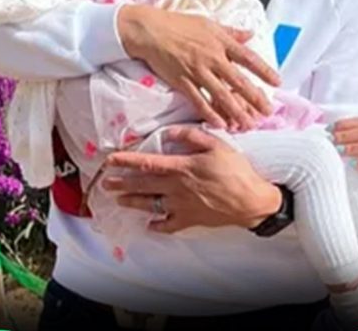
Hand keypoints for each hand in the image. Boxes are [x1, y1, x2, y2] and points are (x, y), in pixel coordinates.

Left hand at [102, 126, 281, 232]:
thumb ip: (191, 136)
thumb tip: (169, 131)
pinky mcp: (190, 220)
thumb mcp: (217, 145)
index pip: (147, 163)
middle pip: (142, 186)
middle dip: (122, 183)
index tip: (110, 160)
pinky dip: (157, 225)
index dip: (126, 161)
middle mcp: (176, 188)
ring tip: (119, 199)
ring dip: (132, 202)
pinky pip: (168, 225)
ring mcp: (181, 206)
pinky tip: (150, 224)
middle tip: (106, 182)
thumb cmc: (236, 171)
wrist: (251, 201)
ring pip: (150, 205)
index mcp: (181, 168)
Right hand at [118, 5, 280, 129]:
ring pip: (221, 94)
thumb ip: (231, 32)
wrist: (150, 30)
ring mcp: (197, 71)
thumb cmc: (178, 24)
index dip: (264, 70)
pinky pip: (199, 100)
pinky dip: (210, 113)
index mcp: (221, 42)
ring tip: (248, 124)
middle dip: (255, 98)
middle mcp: (212, 57)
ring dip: (236, 111)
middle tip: (267, 112)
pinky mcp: (182, 81)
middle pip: (238, 81)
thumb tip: (250, 34)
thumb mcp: (208, 23)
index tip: (277, 82)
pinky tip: (221, 123)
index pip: (248, 58)